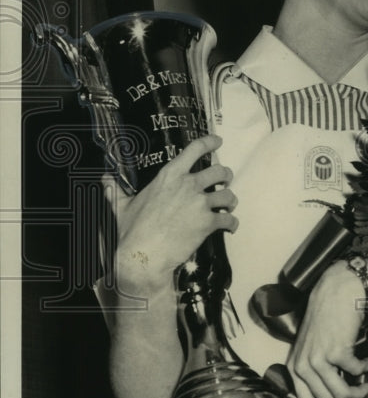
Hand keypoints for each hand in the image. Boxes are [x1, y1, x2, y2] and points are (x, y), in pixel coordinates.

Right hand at [103, 134, 237, 295]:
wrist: (142, 256)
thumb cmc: (131, 231)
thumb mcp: (121, 206)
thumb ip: (115, 190)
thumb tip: (104, 179)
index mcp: (169, 175)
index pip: (194, 149)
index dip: (209, 142)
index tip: (218, 141)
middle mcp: (188, 185)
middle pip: (219, 171)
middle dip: (226, 175)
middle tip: (225, 181)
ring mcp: (199, 204)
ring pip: (228, 195)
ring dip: (231, 200)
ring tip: (229, 206)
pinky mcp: (207, 223)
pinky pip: (229, 219)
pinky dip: (232, 223)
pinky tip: (230, 227)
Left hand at [287, 260, 367, 397]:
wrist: (337, 292)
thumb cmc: (327, 317)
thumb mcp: (311, 346)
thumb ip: (315, 370)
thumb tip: (333, 397)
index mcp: (294, 367)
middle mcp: (302, 366)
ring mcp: (318, 360)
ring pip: (341, 394)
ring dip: (360, 391)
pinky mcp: (336, 352)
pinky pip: (356, 372)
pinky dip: (366, 369)